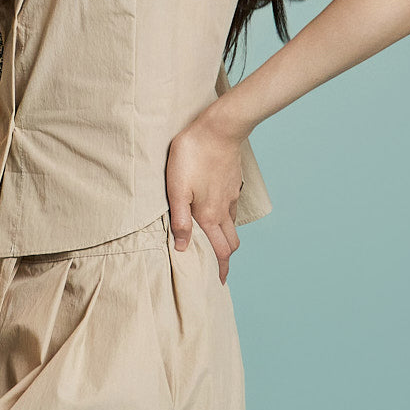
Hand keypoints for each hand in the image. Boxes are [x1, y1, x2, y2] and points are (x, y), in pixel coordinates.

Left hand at [165, 107, 245, 284]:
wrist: (219, 128)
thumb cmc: (192, 156)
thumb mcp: (177, 189)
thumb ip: (180, 221)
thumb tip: (182, 249)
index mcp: (209, 216)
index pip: (220, 251)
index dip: (221, 269)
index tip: (220, 282)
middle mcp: (224, 209)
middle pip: (231, 242)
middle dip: (226, 257)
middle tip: (218, 267)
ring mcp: (231, 195)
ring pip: (232, 224)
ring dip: (226, 237)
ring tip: (215, 242)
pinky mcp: (232, 181)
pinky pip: (232, 207)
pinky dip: (227, 217)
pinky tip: (217, 210)